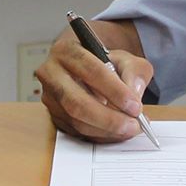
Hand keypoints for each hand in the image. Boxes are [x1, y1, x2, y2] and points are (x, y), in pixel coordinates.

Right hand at [36, 27, 153, 142]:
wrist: (91, 71)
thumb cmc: (106, 64)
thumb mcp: (127, 59)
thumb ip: (135, 72)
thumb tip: (134, 93)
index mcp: (67, 51)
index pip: (90, 70)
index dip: (115, 91)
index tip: (135, 105)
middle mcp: (51, 73)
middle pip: (76, 102)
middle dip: (108, 118)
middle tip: (132, 124)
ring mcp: (50, 97)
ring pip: (76, 120)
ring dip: (105, 130)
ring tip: (128, 129)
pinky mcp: (54, 116)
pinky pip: (76, 131)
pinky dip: (99, 135)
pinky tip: (116, 133)